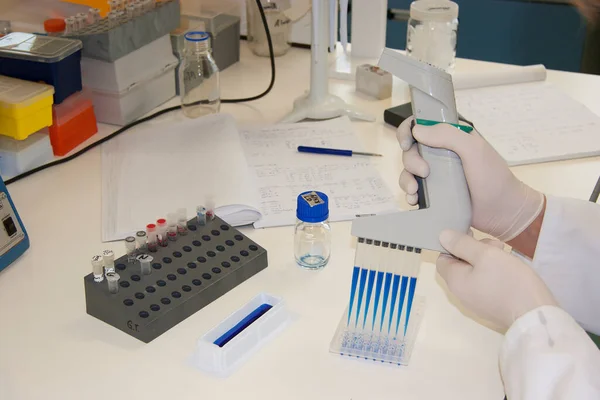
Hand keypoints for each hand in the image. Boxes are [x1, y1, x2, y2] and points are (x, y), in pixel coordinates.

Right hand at [397, 116, 543, 241]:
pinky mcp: (433, 192)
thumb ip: (449, 135)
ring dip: (407, 179)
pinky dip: (409, 194)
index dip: (408, 131)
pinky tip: (415, 201)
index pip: (421, 124)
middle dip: (411, 161)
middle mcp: (441, 152)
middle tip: (424, 173)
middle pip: (411, 149)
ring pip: (408, 170)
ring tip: (416, 192)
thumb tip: (417, 131)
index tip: (408, 144)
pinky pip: (412, 190)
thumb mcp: (474, 150)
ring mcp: (436, 173)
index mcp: (451, 136)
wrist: (502, 212)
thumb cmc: (493, 178)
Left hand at [437, 229, 556, 329]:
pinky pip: (485, 284)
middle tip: (494, 245)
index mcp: (454, 281)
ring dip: (486, 260)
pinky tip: (509, 268)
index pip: (442, 258)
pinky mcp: (491, 306)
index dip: (454, 245)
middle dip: (474, 250)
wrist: (535, 315)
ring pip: (474, 273)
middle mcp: (461, 294)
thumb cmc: (509, 281)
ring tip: (504, 254)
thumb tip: (442, 236)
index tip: (473, 237)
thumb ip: (462, 244)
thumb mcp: (485, 255)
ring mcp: (476, 302)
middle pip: (459, 265)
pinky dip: (493, 273)